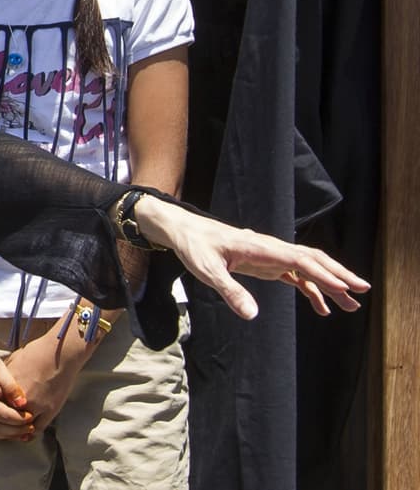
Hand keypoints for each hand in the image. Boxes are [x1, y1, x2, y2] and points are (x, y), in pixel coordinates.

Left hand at [0, 330, 84, 439]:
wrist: (58, 353)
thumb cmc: (34, 354)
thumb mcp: (12, 362)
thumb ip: (1, 377)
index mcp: (8, 384)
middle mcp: (20, 397)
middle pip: (4, 417)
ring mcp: (36, 405)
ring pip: (21, 427)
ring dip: (14, 432)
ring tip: (7, 435)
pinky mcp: (50, 410)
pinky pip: (37, 428)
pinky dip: (29, 433)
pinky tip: (24, 435)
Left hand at [135, 196, 370, 318]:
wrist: (185, 231)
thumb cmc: (195, 247)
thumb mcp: (207, 271)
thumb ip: (230, 291)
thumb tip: (252, 315)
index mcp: (261, 247)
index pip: (301, 259)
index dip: (325, 274)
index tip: (345, 288)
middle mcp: (271, 249)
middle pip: (313, 259)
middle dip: (338, 275)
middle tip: (362, 292)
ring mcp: (271, 256)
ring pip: (308, 268)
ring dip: (329, 285)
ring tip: (350, 307)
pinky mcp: (266, 264)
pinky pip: (296, 276)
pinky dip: (312, 290)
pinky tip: (322, 308)